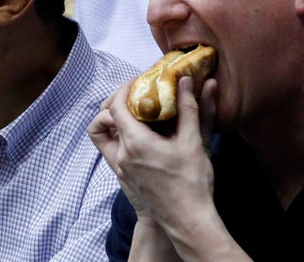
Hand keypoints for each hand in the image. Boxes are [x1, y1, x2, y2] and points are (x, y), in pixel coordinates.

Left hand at [89, 76, 217, 223]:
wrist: (186, 222)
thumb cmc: (192, 183)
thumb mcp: (194, 142)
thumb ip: (191, 108)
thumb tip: (187, 81)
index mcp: (135, 142)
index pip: (115, 105)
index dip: (125, 88)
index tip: (140, 81)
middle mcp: (122, 154)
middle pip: (108, 116)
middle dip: (121, 100)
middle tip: (140, 92)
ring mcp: (120, 166)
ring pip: (108, 132)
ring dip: (119, 118)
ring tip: (141, 111)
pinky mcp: (123, 175)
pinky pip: (115, 147)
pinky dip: (123, 135)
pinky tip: (144, 133)